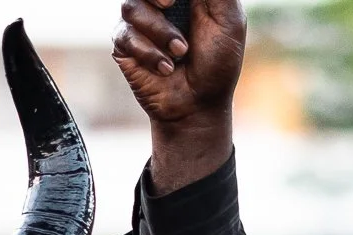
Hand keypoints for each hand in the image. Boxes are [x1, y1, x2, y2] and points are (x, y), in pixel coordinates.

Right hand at [113, 0, 244, 188]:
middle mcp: (159, 2)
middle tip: (171, 3)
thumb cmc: (218, 64)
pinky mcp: (124, 45)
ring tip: (180, 52)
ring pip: (132, 6)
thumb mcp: (228, 20)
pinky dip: (149, 52)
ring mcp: (139, 22)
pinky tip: (166, 67)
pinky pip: (125, 35)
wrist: (199, 105)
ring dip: (160, 31)